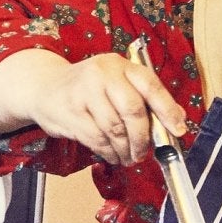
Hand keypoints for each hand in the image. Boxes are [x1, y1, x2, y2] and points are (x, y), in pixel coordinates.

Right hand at [8, 50, 189, 166]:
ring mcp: (84, 93)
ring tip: (129, 157)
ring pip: (115, 129)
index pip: (150, 86)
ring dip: (126, 149)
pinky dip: (109, 152)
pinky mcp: (71, 114)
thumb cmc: (87, 88)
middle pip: (133, 111)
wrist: (43, 87)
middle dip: (143, 138)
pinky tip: (113, 155)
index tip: (178, 130)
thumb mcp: (116, 82)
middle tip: (145, 153)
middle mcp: (102, 74)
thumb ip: (145, 97)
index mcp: (120, 65)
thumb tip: (178, 119)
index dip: (168, 110)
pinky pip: (98, 140)